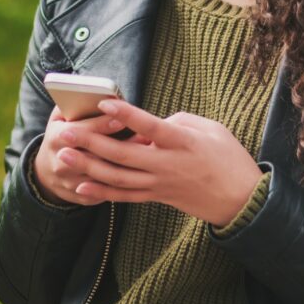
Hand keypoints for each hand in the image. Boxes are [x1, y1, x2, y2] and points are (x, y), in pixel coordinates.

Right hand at [32, 105, 148, 206]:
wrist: (48, 172)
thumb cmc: (61, 136)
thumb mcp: (59, 117)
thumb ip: (72, 103)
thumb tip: (92, 91)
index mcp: (56, 139)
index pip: (80, 131)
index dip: (102, 125)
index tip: (122, 119)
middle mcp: (61, 163)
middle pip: (95, 155)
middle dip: (122, 145)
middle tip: (145, 136)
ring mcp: (72, 183)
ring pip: (105, 175)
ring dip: (129, 164)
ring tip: (150, 151)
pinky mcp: (84, 198)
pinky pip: (108, 191)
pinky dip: (127, 181)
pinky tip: (144, 169)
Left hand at [55, 99, 263, 226]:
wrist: (240, 200)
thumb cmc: (229, 158)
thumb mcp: (213, 129)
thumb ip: (180, 121)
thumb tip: (153, 124)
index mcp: (183, 143)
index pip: (150, 127)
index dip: (127, 115)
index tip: (104, 104)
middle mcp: (168, 165)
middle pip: (123, 154)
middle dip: (91, 142)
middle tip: (65, 132)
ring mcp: (160, 184)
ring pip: (117, 177)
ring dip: (88, 167)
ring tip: (63, 157)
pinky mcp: (158, 197)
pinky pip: (124, 196)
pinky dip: (101, 192)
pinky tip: (81, 186)